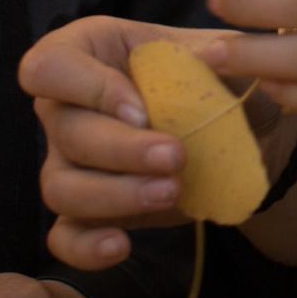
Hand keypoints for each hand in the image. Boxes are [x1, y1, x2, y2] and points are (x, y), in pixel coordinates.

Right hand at [19, 15, 207, 271]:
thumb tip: (215, 53)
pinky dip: (86, 246)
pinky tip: (120, 246)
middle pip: (64, 131)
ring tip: (171, 191)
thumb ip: (217, 51)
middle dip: (120, 149)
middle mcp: (67, 105)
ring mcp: (70, 161)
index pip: (49, 66)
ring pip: (61, 185)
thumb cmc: (222, 78)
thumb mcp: (223, 54)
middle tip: (176, 156)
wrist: (247, 131)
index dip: (87, 89)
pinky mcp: (89, 210)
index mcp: (90, 51)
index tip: (142, 109)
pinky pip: (66, 234)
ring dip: (114, 194)